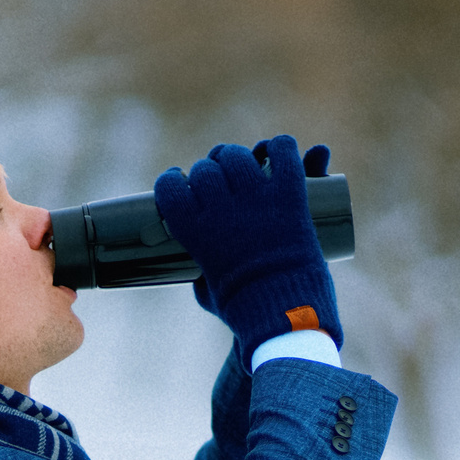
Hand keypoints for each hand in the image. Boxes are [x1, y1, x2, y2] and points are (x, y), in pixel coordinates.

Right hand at [154, 136, 340, 351]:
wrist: (285, 314)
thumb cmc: (242, 310)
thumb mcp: (207, 294)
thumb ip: (201, 275)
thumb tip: (199, 270)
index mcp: (195, 230)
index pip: (170, 187)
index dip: (172, 181)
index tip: (178, 181)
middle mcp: (221, 208)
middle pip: (205, 168)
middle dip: (207, 169)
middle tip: (216, 177)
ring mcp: (256, 198)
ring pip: (239, 155)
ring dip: (237, 155)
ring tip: (244, 163)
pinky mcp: (289, 195)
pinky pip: (285, 152)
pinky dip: (281, 146)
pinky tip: (276, 150)